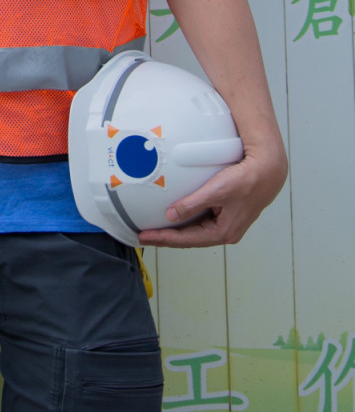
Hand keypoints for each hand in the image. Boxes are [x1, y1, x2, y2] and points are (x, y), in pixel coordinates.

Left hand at [139, 135, 287, 247]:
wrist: (268, 171)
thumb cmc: (246, 181)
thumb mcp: (216, 191)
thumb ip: (192, 204)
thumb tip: (171, 215)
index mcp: (223, 232)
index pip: (186, 240)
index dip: (163, 238)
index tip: (145, 236)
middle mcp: (225, 232)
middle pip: (189, 239)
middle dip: (167, 237)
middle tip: (145, 235)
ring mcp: (226, 224)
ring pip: (195, 231)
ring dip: (176, 230)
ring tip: (156, 229)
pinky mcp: (227, 215)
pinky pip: (202, 222)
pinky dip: (187, 221)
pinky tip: (176, 217)